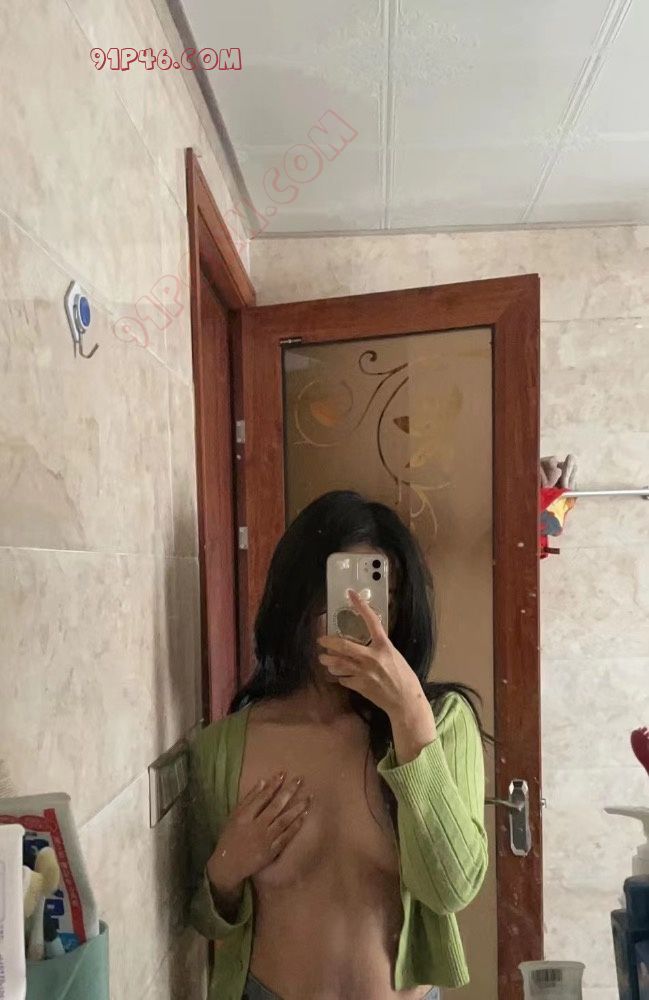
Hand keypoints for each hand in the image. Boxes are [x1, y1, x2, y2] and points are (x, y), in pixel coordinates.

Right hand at [207, 772, 310, 894]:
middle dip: (288, 792)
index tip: (283, 774)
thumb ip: (248, 799)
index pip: (261, 797)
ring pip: (284, 821)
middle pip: (275, 806)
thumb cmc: (229, 838)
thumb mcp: (233, 816)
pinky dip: (295, 826)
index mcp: (244, 817)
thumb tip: (262, 782)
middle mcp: (256, 826)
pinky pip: (286, 837)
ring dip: (297, 808)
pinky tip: (304, 817)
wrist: (228, 865)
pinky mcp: (272, 851)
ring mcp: (265, 839)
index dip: (273, 785)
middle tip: (300, 779)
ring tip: (308, 797)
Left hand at [317, 589, 422, 715]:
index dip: (361, 605)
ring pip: (338, 663)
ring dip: (329, 661)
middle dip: (328, 641)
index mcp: (384, 646)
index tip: (351, 594)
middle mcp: (372, 657)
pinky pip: (343, 679)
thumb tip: (367, 643)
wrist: (405, 701)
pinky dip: (341, 677)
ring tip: (324, 659)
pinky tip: (340, 676)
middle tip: (321, 640)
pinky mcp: (359, 686)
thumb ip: (380, 648)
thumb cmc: (404, 677)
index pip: (371, 620)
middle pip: (343, 645)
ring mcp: (363, 672)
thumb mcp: (394, 655)